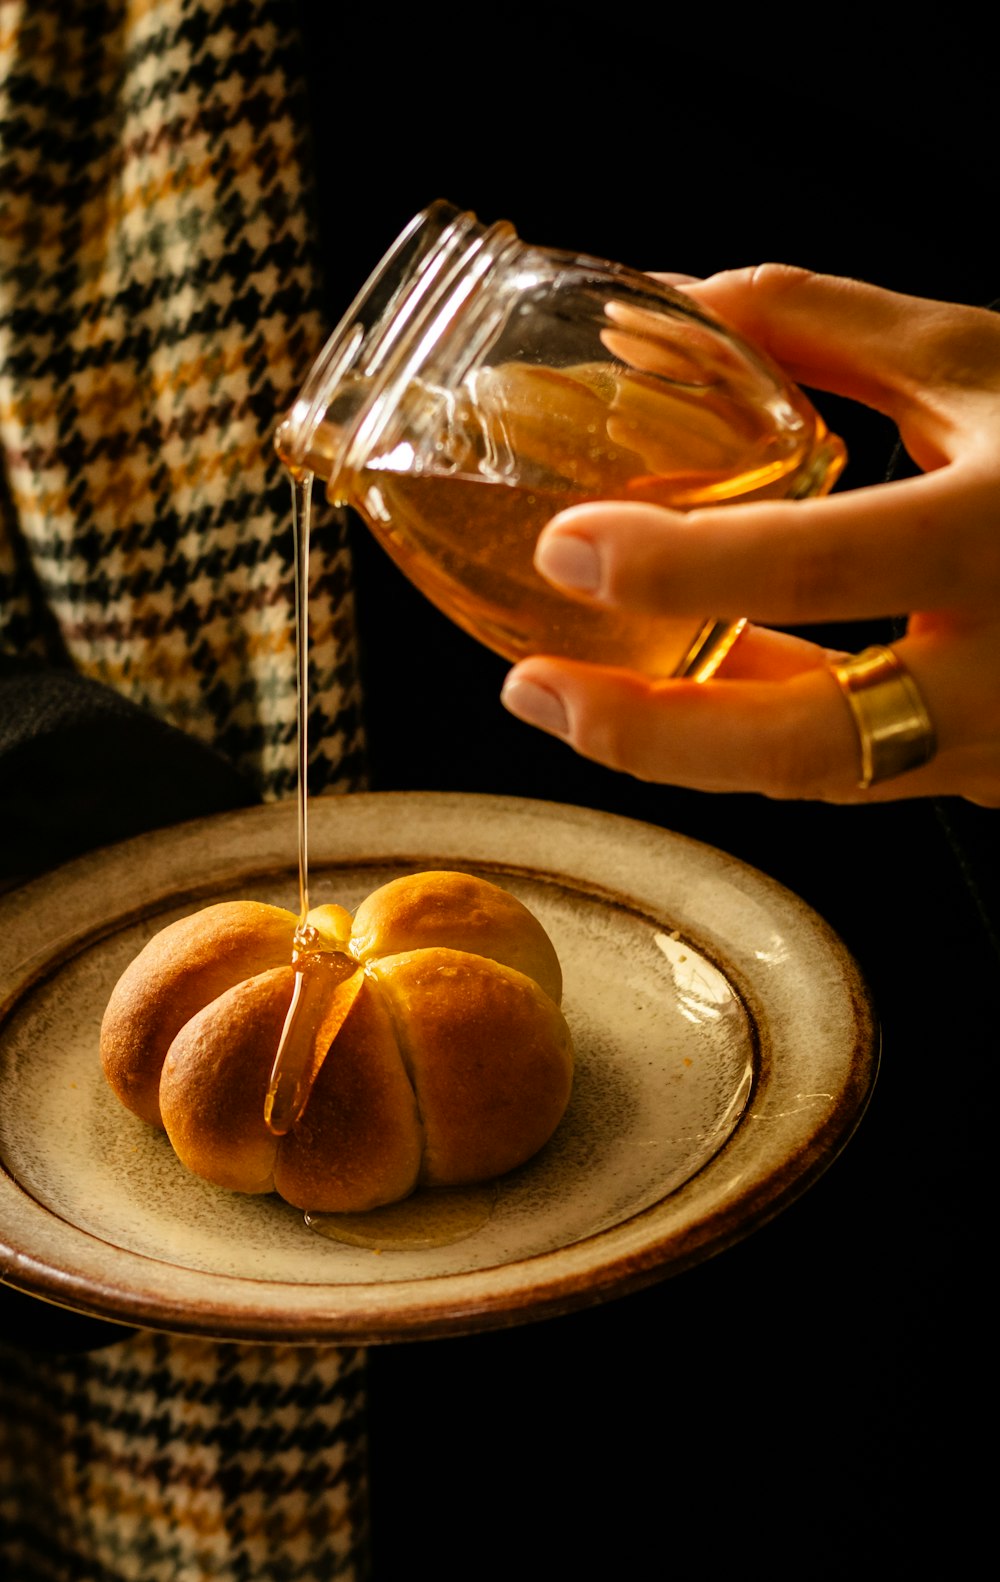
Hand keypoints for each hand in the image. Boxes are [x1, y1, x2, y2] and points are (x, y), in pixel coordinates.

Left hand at [500, 266, 999, 805]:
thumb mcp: (981, 361)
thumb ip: (824, 331)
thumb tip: (669, 309)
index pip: (826, 565)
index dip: (683, 567)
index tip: (571, 544)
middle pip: (812, 747)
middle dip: (651, 733)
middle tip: (531, 689)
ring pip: (818, 776)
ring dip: (681, 746)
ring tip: (565, 695)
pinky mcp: (985, 775)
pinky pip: (846, 769)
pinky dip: (750, 736)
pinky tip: (675, 693)